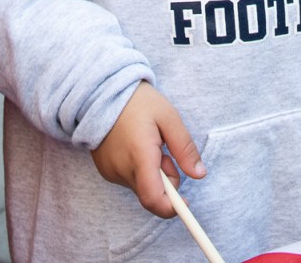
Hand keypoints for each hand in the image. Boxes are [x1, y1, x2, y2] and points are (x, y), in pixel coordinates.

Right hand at [91, 83, 204, 217]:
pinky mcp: (105, 170)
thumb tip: (199, 174)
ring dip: (152, 174)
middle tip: (166, 154)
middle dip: (166, 181)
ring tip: (148, 145)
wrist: (101, 93)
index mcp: (140, 155)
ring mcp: (110, 171)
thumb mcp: (168, 117)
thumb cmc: (137, 102)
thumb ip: (185, 148)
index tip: (185, 202)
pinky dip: (138, 170)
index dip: (171, 208)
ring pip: (141, 186)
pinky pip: (129, 180)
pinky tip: (134, 147)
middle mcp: (122, 168)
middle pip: (151, 193)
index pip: (153, 198)